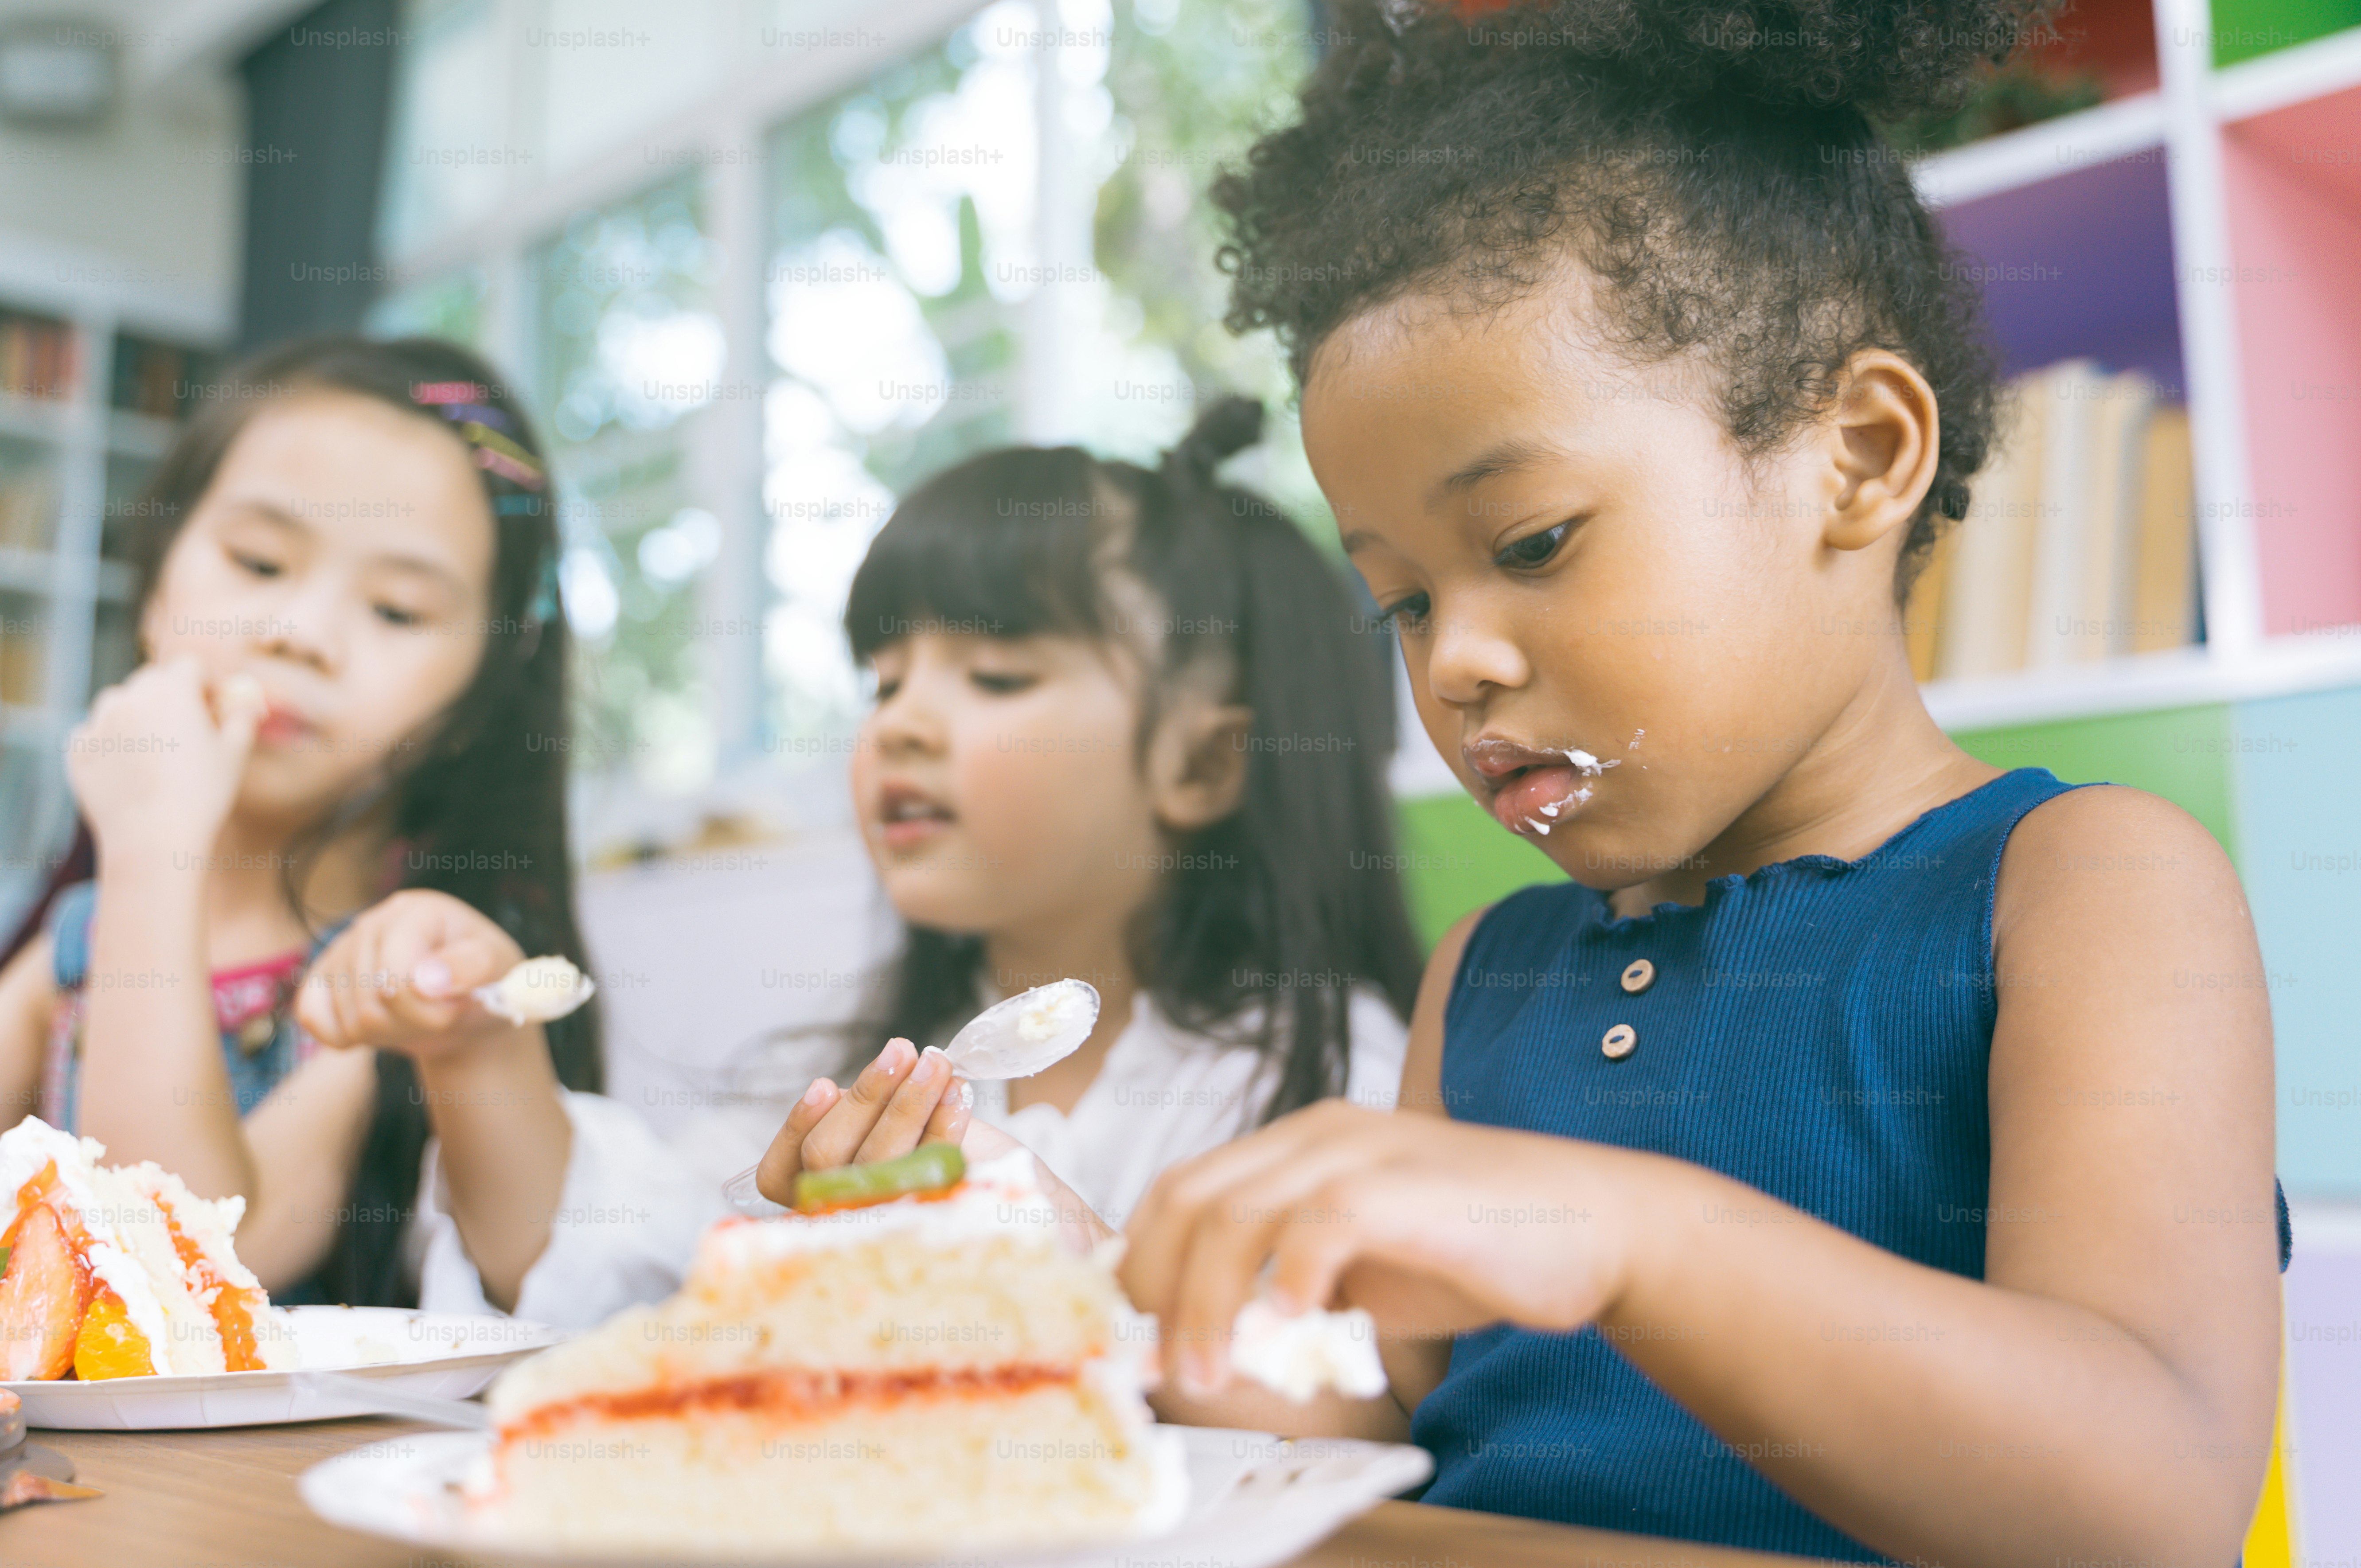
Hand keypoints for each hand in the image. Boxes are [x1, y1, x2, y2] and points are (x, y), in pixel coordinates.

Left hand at [66, 658, 263, 857]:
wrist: (153, 839)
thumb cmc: (202, 795)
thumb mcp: (235, 754)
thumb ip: (242, 717)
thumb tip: (246, 701)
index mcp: (172, 691)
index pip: (189, 666)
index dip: (206, 682)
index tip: (214, 704)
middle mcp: (130, 699)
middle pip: (152, 680)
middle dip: (171, 695)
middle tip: (187, 726)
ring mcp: (98, 724)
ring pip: (118, 702)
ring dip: (136, 712)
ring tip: (155, 745)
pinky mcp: (78, 751)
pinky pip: (93, 733)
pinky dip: (109, 740)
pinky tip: (128, 766)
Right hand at [295, 889, 527, 1059]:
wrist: (464, 1004)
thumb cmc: (484, 980)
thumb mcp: (497, 970)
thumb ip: (469, 969)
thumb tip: (426, 981)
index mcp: (418, 910)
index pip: (396, 972)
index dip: (427, 1007)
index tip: (456, 1007)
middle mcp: (373, 922)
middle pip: (371, 1000)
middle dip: (413, 1023)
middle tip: (441, 1016)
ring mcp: (341, 949)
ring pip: (348, 1017)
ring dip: (389, 1034)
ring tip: (417, 1017)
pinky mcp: (321, 977)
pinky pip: (312, 1017)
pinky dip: (346, 1036)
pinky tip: (380, 1024)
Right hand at [753, 1039, 969, 1203]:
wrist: (991, 1176)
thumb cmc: (921, 1139)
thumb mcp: (877, 1121)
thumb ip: (860, 1108)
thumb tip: (873, 1073)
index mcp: (809, 1194)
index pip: (777, 1173)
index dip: (796, 1128)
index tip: (825, 1084)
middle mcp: (837, 1215)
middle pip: (828, 1158)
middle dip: (866, 1096)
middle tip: (901, 1049)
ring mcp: (883, 1223)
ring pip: (877, 1162)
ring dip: (909, 1102)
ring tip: (936, 1062)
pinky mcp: (933, 1217)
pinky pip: (931, 1169)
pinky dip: (945, 1125)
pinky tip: (958, 1094)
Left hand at [1120, 1100, 1641, 1396]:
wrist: (1593, 1225)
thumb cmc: (1473, 1250)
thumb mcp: (1360, 1270)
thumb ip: (1287, 1289)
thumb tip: (1212, 1342)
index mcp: (1298, 1143)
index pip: (1183, 1188)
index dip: (1141, 1261)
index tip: (1128, 1334)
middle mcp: (1316, 1131)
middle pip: (1188, 1196)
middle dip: (1154, 1287)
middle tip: (1156, 1366)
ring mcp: (1360, 1149)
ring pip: (1235, 1214)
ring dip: (1204, 1304)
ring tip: (1204, 1374)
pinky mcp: (1403, 1185)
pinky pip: (1319, 1222)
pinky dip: (1288, 1277)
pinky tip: (1287, 1326)